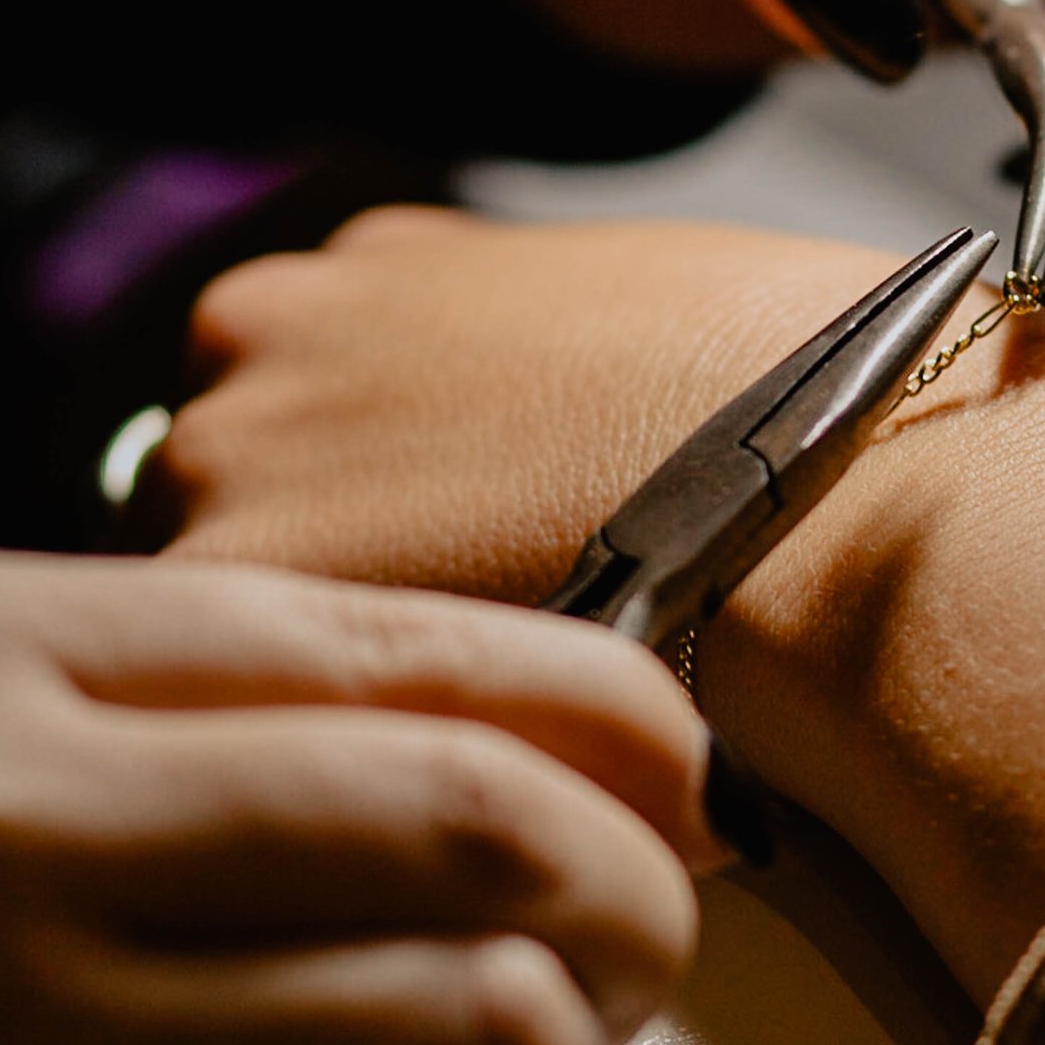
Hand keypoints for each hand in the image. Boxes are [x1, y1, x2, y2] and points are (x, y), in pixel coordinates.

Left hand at [164, 210, 1044, 994]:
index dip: (365, 505)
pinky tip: (413, 777)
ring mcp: (227, 458)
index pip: (294, 402)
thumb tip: (534, 450)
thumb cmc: (802, 405)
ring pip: (203, 612)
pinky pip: (214, 717)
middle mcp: (265, 334)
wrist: (842, 493)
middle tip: (440, 669)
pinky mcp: (228, 595)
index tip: (437, 570)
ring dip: (289, 681)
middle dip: (307, 583)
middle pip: (219, 494)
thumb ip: (523, 370)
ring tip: (437, 740)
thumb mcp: (643, 319)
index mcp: (371, 267)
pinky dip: (295, 760)